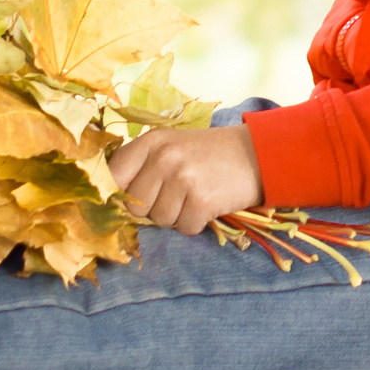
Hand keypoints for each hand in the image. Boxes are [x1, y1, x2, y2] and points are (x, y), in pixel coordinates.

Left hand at [109, 126, 263, 235]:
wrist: (257, 153)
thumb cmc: (208, 154)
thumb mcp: (171, 146)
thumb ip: (141, 166)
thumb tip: (112, 200)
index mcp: (151, 141)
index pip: (113, 177)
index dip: (117, 195)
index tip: (130, 200)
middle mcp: (164, 157)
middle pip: (135, 206)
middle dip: (152, 209)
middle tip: (175, 195)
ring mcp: (183, 178)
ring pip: (160, 220)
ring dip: (176, 216)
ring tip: (194, 196)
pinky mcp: (202, 200)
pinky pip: (185, 227)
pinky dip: (196, 223)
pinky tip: (207, 204)